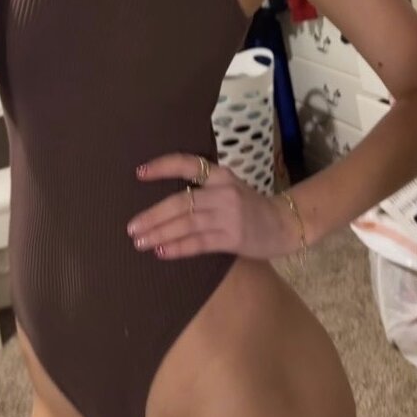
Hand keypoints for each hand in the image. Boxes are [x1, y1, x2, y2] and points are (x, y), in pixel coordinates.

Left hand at [127, 152, 300, 261]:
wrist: (284, 224)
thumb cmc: (251, 207)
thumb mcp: (230, 189)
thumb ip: (204, 189)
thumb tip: (165, 201)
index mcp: (221, 175)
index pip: (188, 165)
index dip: (162, 167)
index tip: (139, 174)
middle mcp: (223, 192)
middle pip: (181, 201)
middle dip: (153, 215)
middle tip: (131, 227)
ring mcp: (228, 215)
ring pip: (187, 223)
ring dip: (160, 233)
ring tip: (140, 241)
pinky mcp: (233, 237)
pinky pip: (199, 242)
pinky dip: (178, 247)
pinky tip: (162, 251)